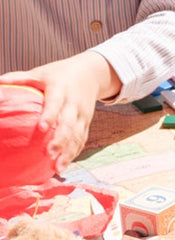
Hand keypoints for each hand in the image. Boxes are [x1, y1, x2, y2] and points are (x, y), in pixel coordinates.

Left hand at [0, 53, 118, 169]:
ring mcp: (81, 115)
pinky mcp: (86, 122)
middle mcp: (73, 104)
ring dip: (68, 152)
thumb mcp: (41, 72)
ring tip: (57, 167)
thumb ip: (20, 78)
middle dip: (60, 140)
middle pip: (68, 124)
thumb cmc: (58, 74)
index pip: (55, 104)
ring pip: (77, 135)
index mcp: (61, 90)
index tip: (41, 128)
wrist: (90, 73)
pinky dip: (74, 153)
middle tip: (48, 153)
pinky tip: (64, 165)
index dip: (50, 115)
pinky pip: (81, 139)